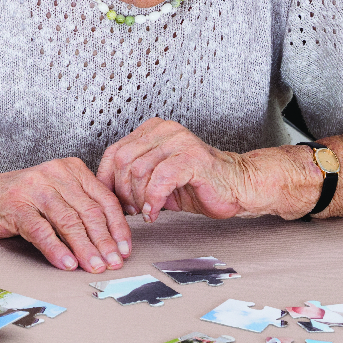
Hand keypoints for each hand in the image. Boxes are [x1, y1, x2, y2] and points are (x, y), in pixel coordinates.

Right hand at [0, 158, 129, 272]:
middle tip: (113, 263)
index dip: (118, 227)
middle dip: (105, 242)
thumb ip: (82, 206)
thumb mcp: (57, 195)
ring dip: (85, 249)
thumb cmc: (23, 200)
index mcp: (71, 169)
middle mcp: (55, 174)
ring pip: (68, 222)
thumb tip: (113, 239)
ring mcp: (34, 188)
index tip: (125, 249)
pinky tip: (67, 264)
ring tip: (94, 267)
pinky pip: (42, 231)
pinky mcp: (16, 206)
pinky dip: (57, 250)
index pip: (104, 199)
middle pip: (89, 212)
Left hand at [97, 117, 270, 221]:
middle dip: (122, 191)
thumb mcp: (157, 179)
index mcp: (153, 131)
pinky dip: (153, 200)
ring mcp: (179, 141)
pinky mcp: (192, 158)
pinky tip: (155, 211)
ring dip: (138, 198)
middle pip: (122, 160)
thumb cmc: (199, 184)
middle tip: (131, 210)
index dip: (107, 180)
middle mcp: (165, 130)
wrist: (237, 187)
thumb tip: (105, 193)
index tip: (112, 200)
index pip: (114, 152)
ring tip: (147, 211)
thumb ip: (133, 178)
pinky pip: (160, 180)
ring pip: (139, 170)